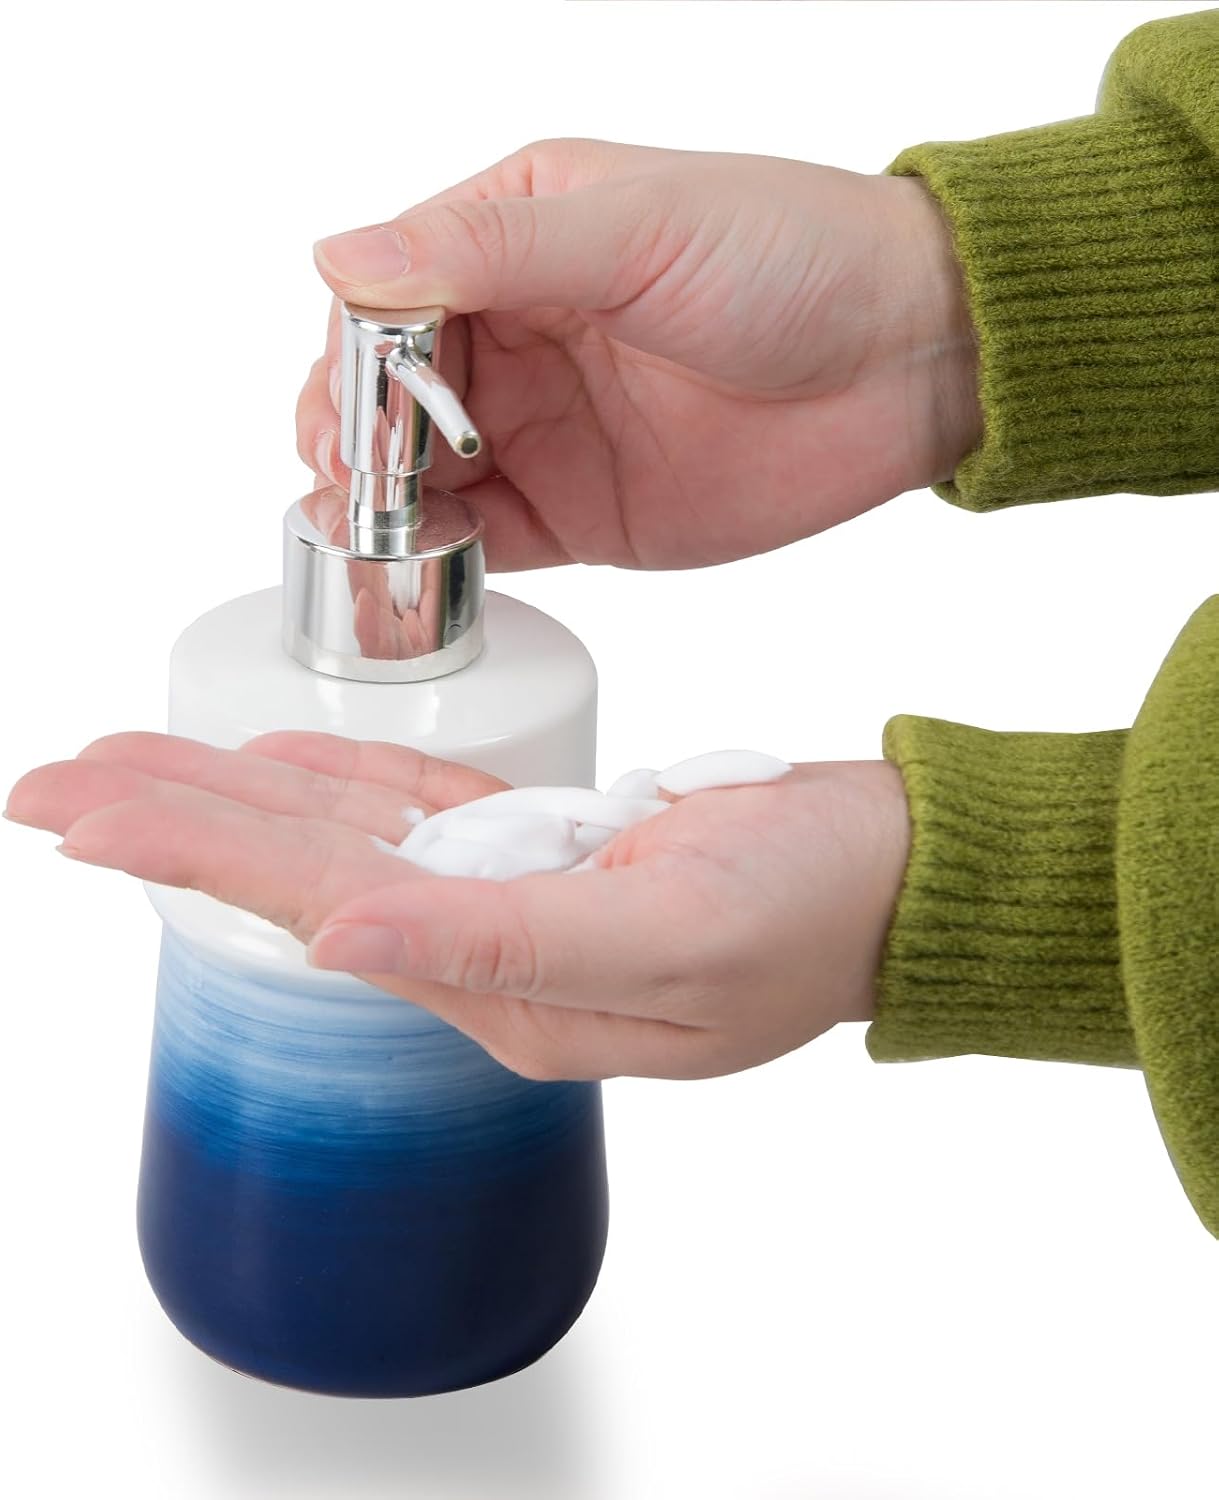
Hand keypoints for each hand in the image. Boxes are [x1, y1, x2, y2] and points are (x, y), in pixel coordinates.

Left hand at [5, 732, 909, 1080]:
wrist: (907, 876)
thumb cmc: (821, 910)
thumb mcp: (674, 937)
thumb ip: (505, 943)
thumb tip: (343, 937)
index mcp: (514, 991)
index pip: (319, 908)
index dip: (193, 851)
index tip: (80, 811)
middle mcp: (499, 954)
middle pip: (307, 873)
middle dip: (175, 823)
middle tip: (56, 782)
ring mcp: (526, 898)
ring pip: (352, 839)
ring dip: (240, 800)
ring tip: (135, 769)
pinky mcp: (559, 848)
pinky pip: (429, 816)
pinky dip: (350, 788)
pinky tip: (279, 770)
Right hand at [299, 138, 981, 571]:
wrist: (908, 359)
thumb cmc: (792, 255)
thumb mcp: (634, 230)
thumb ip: (487, 252)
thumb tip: (341, 257)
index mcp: (515, 239)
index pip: (388, 299)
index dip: (351, 357)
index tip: (344, 410)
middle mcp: (518, 335)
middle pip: (388, 396)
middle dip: (356, 439)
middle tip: (349, 482)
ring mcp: (545, 429)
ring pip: (424, 474)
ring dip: (386, 505)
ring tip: (367, 531)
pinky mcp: (581, 512)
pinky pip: (488, 540)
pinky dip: (444, 555)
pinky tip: (421, 562)